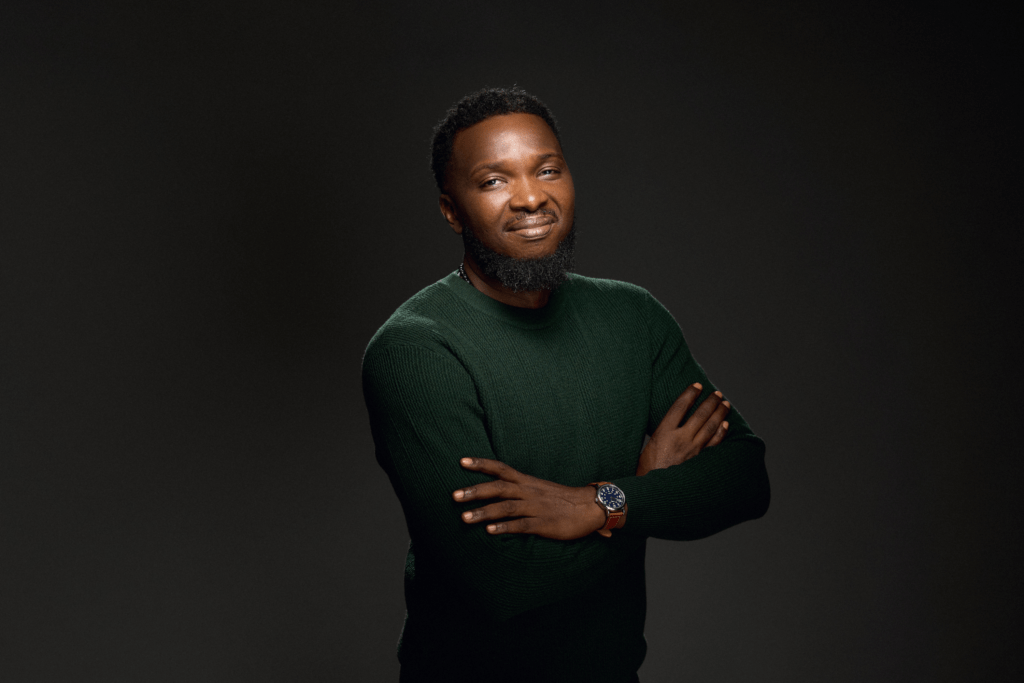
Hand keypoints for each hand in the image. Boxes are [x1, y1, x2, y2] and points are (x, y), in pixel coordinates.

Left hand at [452, 458, 606, 539]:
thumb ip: (519, 488)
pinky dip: (505, 528)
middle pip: (498, 488)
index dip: (481, 464)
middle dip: (475, 491)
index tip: (462, 461)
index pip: (500, 468)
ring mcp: (535, 508)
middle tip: (454, 496)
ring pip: (505, 508)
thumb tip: (497, 489)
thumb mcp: (539, 488)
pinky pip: (521, 525)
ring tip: (464, 518)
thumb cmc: (562, 499)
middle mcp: (528, 492)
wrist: (590, 507)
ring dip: (484, 512)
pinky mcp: (543, 524)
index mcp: (527, 481)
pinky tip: (490, 532)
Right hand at [636, 383, 730, 476]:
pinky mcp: (700, 461)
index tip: (697, 385)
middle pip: (700, 414)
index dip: (690, 393)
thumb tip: (670, 422)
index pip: (679, 406)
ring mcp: (692, 450)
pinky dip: (721, 432)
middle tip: (717, 393)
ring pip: (711, 426)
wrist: (655, 493)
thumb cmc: (646, 471)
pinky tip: (725, 424)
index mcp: (663, 433)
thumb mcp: (648, 447)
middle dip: (710, 401)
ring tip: (725, 404)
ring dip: (719, 413)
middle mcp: (680, 439)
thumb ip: (661, 433)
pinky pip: (715, 444)